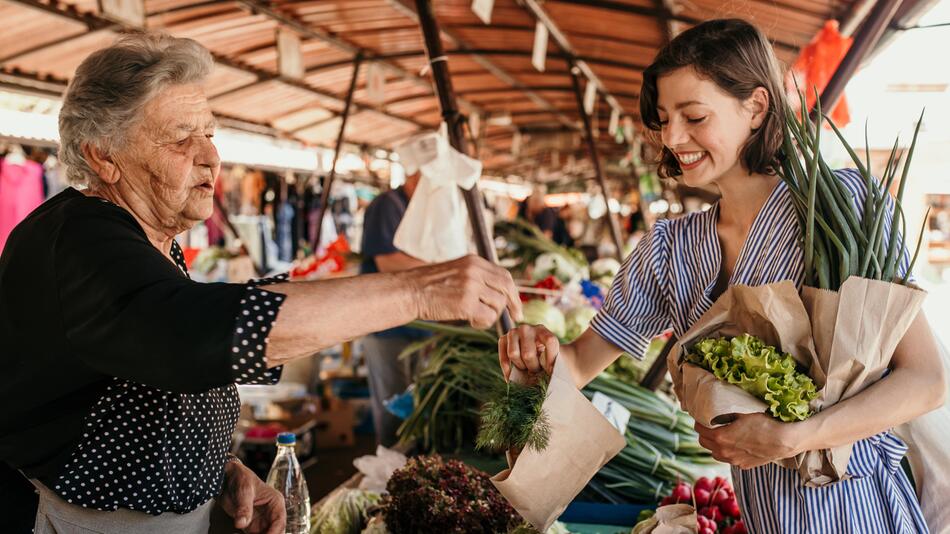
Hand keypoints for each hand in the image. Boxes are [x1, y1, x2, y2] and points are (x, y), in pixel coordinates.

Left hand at [220, 460, 284, 533]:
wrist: (227, 479)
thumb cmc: (240, 478)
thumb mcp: (243, 490)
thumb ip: (244, 507)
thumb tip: (241, 524)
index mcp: (276, 502)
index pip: (279, 521)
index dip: (274, 532)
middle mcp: (272, 513)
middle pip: (276, 531)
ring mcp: (262, 521)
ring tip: (243, 533)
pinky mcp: (252, 527)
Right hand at [406, 255, 522, 329]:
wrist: (409, 291)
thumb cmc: (430, 286)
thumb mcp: (456, 272)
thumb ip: (477, 278)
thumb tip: (501, 294)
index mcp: (474, 261)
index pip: (504, 275)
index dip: (513, 291)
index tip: (516, 304)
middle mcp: (474, 271)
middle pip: (506, 288)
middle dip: (513, 304)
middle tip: (515, 316)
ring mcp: (471, 286)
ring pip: (498, 305)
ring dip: (490, 315)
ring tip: (474, 316)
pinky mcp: (466, 303)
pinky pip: (488, 317)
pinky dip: (482, 322)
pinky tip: (470, 321)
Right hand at [499, 324, 558, 379]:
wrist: (532, 348)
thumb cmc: (544, 354)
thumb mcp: (552, 355)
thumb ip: (553, 362)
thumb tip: (549, 373)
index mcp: (542, 330)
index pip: (549, 341)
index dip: (551, 358)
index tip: (551, 371)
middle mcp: (526, 328)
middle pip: (528, 354)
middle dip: (533, 367)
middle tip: (536, 370)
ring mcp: (513, 332)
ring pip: (513, 354)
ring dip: (520, 367)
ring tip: (526, 368)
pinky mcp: (503, 339)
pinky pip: (503, 358)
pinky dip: (507, 370)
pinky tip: (510, 378)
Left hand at [694, 413, 802, 468]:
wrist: (783, 440)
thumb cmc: (763, 423)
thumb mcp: (741, 415)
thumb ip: (725, 417)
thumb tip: (715, 417)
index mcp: (720, 437)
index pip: (700, 430)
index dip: (699, 423)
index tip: (701, 418)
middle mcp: (724, 452)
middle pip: (704, 443)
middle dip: (704, 434)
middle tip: (709, 427)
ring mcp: (734, 461)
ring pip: (715, 454)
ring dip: (714, 445)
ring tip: (720, 437)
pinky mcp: (744, 466)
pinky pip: (729, 459)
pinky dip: (728, 453)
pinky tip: (735, 446)